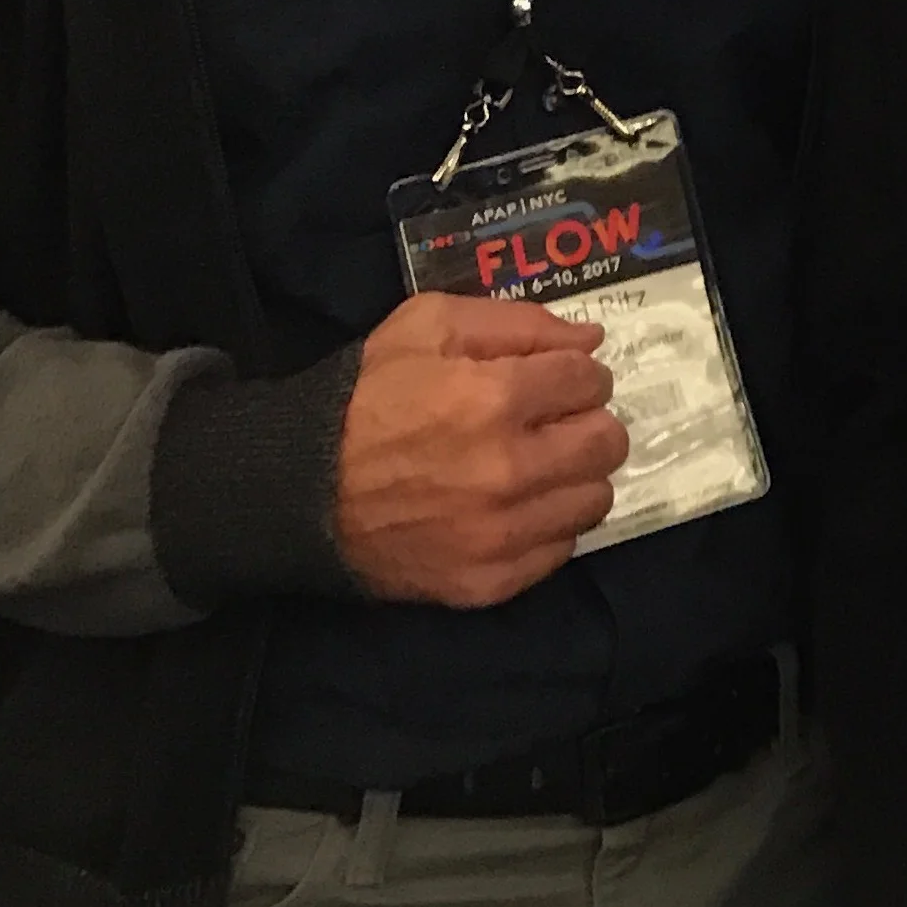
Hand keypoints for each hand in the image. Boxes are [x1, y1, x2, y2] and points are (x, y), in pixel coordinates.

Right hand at [335, 294, 628, 606]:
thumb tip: (589, 342)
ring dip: (576, 475)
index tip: (562, 378)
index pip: (589, 380)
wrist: (300, 489)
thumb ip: (516, 323)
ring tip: (539, 464)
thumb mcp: (427, 325)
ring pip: (593, 500)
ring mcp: (499, 535)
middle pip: (606, 442)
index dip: (581, 372)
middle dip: (589, 420)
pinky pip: (559, 550)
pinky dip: (548, 524)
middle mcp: (507, 471)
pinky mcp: (487, 583)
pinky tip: (516, 505)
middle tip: (557, 421)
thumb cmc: (366, 396)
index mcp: (494, 399)